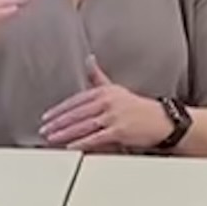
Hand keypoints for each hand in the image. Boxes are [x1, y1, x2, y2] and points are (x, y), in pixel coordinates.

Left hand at [41, 59, 170, 153]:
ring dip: (65, 133)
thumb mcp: (116, 89)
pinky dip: (81, 142)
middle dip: (57, 122)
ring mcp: (113, 117)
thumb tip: (88, 59)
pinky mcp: (119, 131)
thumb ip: (98, 77)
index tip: (47, 117)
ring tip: (51, 138)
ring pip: (83, 125)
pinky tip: (70, 146)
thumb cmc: (138, 108)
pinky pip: (96, 138)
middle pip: (76, 113)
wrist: (162, 121)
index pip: (76, 100)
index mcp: (104, 91)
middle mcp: (107, 102)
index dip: (59, 110)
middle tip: (44, 129)